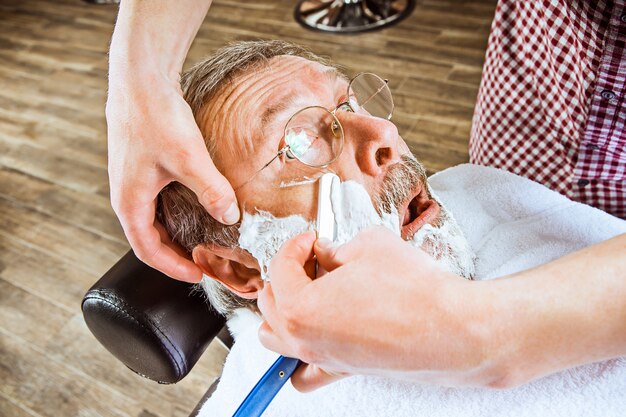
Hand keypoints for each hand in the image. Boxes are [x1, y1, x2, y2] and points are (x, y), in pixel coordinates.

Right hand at [106, 74, 238, 281]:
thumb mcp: (188, 158)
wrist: (140, 79)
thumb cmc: (155, 116)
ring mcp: (132, 181)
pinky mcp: (142, 167)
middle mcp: (127, 196)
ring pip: (153, 221)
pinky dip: (174, 215)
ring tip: (201, 242)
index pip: (149, 251)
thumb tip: (230, 216)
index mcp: (130, 202)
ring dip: (175, 236)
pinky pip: (156, 203)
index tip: (199, 275)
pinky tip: (195, 209)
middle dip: (176, 255)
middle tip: (204, 262)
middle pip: (150, 240)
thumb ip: (211, 190)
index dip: (174, 268)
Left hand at [257, 227, 489, 390]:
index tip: (312, 239)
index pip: (281, 267)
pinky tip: (317, 335)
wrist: (453, 329)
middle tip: (313, 258)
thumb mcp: (369, 245)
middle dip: (289, 272)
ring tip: (308, 292)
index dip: (297, 245)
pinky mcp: (346, 369)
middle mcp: (305, 340)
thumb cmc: (415, 291)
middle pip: (272, 302)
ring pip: (276, 339)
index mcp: (300, 307)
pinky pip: (305, 373)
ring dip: (283, 312)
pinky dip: (299, 355)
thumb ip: (338, 248)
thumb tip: (328, 254)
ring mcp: (325, 359)